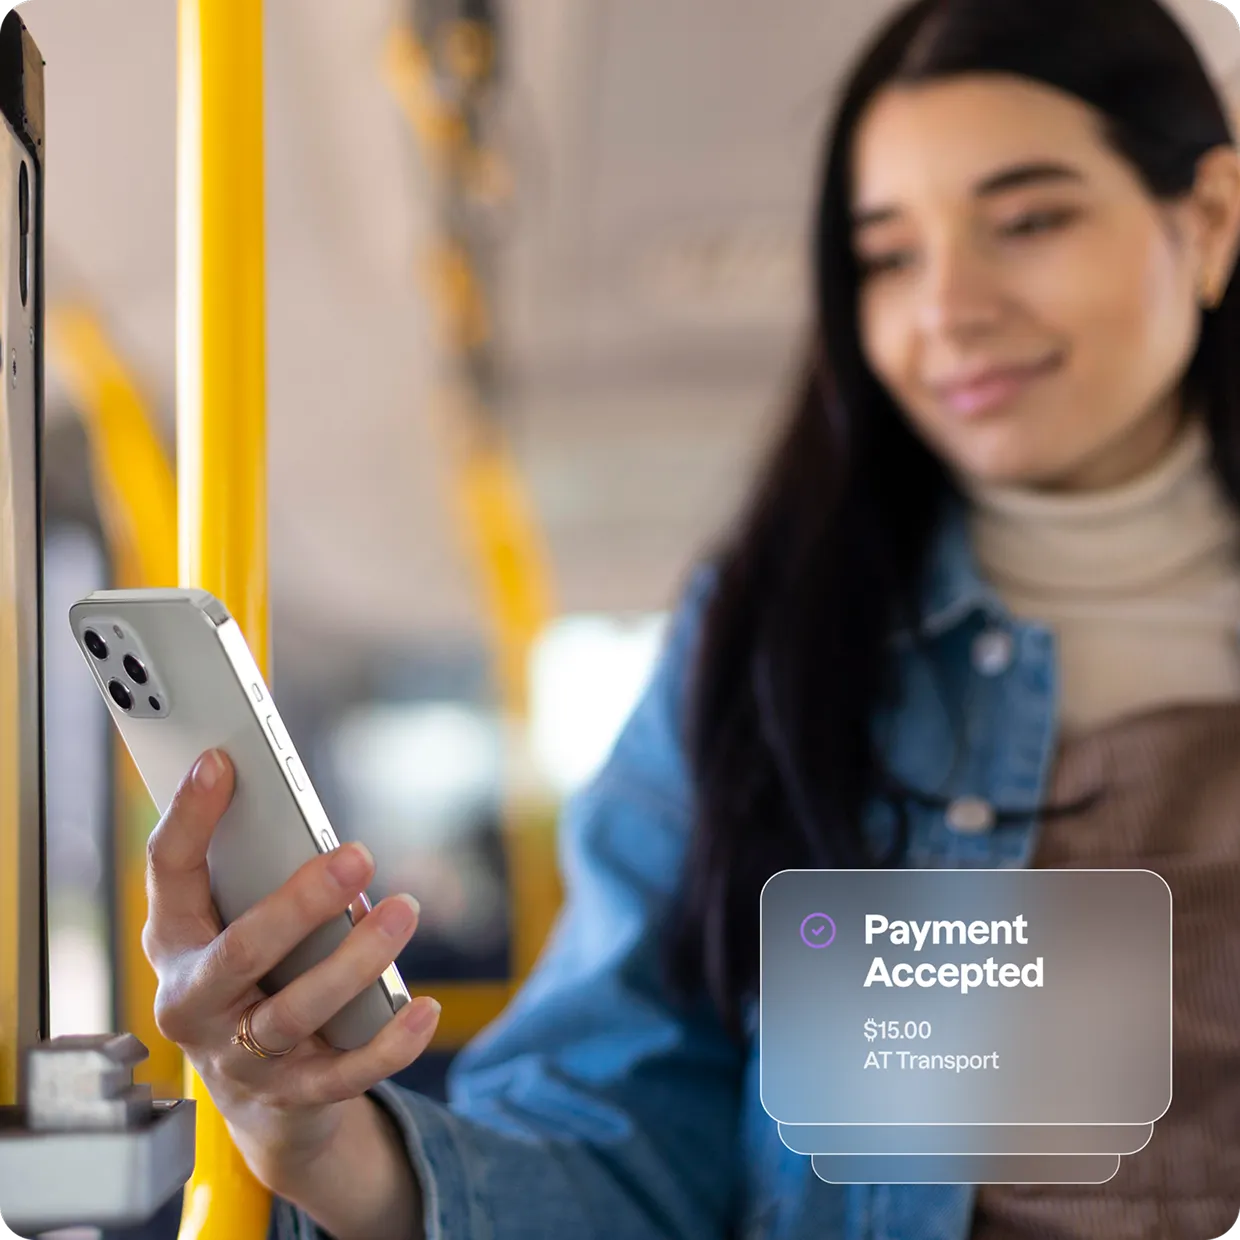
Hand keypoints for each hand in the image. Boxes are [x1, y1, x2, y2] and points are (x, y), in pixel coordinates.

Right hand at [142, 748, 439, 1229]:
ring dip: (357, 960)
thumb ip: (262, 875)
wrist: (258, 1094)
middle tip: (357, 856)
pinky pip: (344, 1074)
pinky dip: (389, 1042)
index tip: (220, 760)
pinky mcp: (291, 1096)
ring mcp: (239, 1056)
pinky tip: (423, 1008)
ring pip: (296, 1011)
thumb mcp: (237, 922)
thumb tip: (321, 836)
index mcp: (176, 941)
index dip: (189, 816)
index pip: (169, 872)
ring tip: (404, 912)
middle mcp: (195, 1002)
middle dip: (301, 903)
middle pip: (242, 952)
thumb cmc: (255, 975)